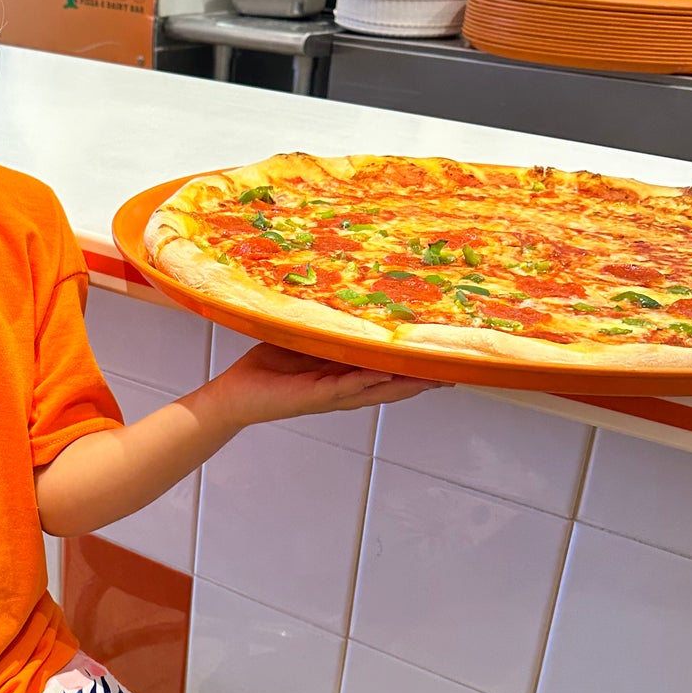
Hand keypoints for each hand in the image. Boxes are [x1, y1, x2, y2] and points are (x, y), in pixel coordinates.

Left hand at [204, 342, 438, 429]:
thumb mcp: (304, 340)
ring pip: (376, 389)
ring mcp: (330, 395)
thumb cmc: (267, 368)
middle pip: (393, 386)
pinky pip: (343, 387)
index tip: (447, 358)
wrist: (234, 396)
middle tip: (457, 371)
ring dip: (405, 384)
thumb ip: (326, 326)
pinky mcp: (311, 395)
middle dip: (424, 379)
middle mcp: (343, 390)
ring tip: (435, 376)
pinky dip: (365, 382)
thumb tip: (343, 295)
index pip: (388, 373)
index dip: (417, 368)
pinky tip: (386, 375)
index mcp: (343, 376)